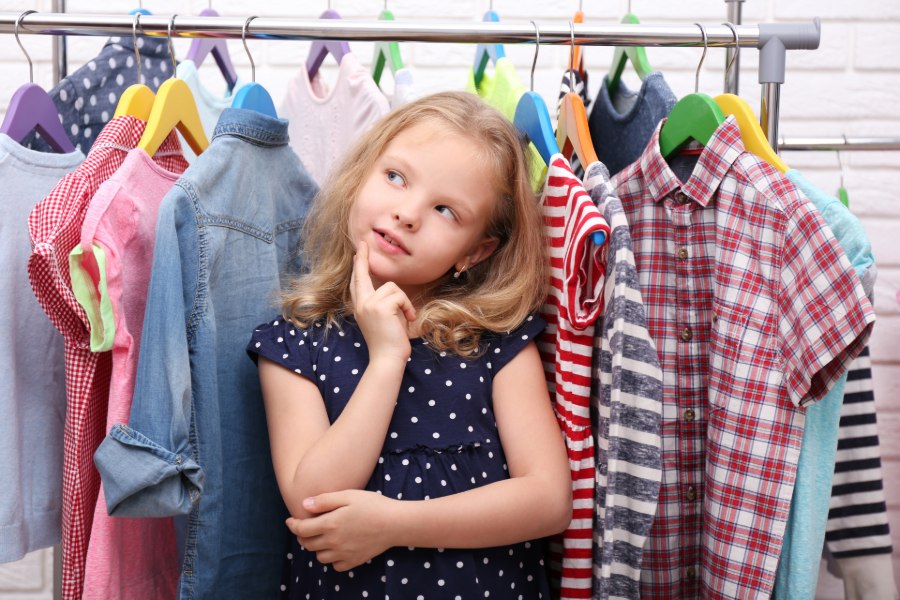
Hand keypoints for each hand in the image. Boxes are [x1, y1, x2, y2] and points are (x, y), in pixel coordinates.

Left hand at [287, 489, 395, 571]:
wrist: (395, 523)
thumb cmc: (372, 505)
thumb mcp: (348, 495)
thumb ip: (324, 501)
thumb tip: (303, 505)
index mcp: (330, 524)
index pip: (301, 529)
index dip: (292, 525)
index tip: (290, 521)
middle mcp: (333, 542)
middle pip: (307, 544)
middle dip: (302, 535)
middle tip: (306, 527)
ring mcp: (343, 554)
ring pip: (319, 556)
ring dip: (316, 547)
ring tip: (322, 537)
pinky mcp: (354, 561)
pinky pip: (335, 565)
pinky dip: (332, 558)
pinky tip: (337, 548)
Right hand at [350, 241, 415, 363]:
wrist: (387, 359)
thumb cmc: (390, 342)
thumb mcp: (383, 319)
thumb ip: (382, 303)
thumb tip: (390, 289)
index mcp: (361, 307)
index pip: (357, 282)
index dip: (359, 267)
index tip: (359, 252)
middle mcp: (361, 304)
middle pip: (361, 276)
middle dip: (363, 258)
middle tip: (363, 243)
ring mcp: (368, 304)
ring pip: (392, 287)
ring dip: (403, 302)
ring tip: (405, 317)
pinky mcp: (379, 307)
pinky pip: (400, 296)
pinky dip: (408, 307)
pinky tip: (407, 319)